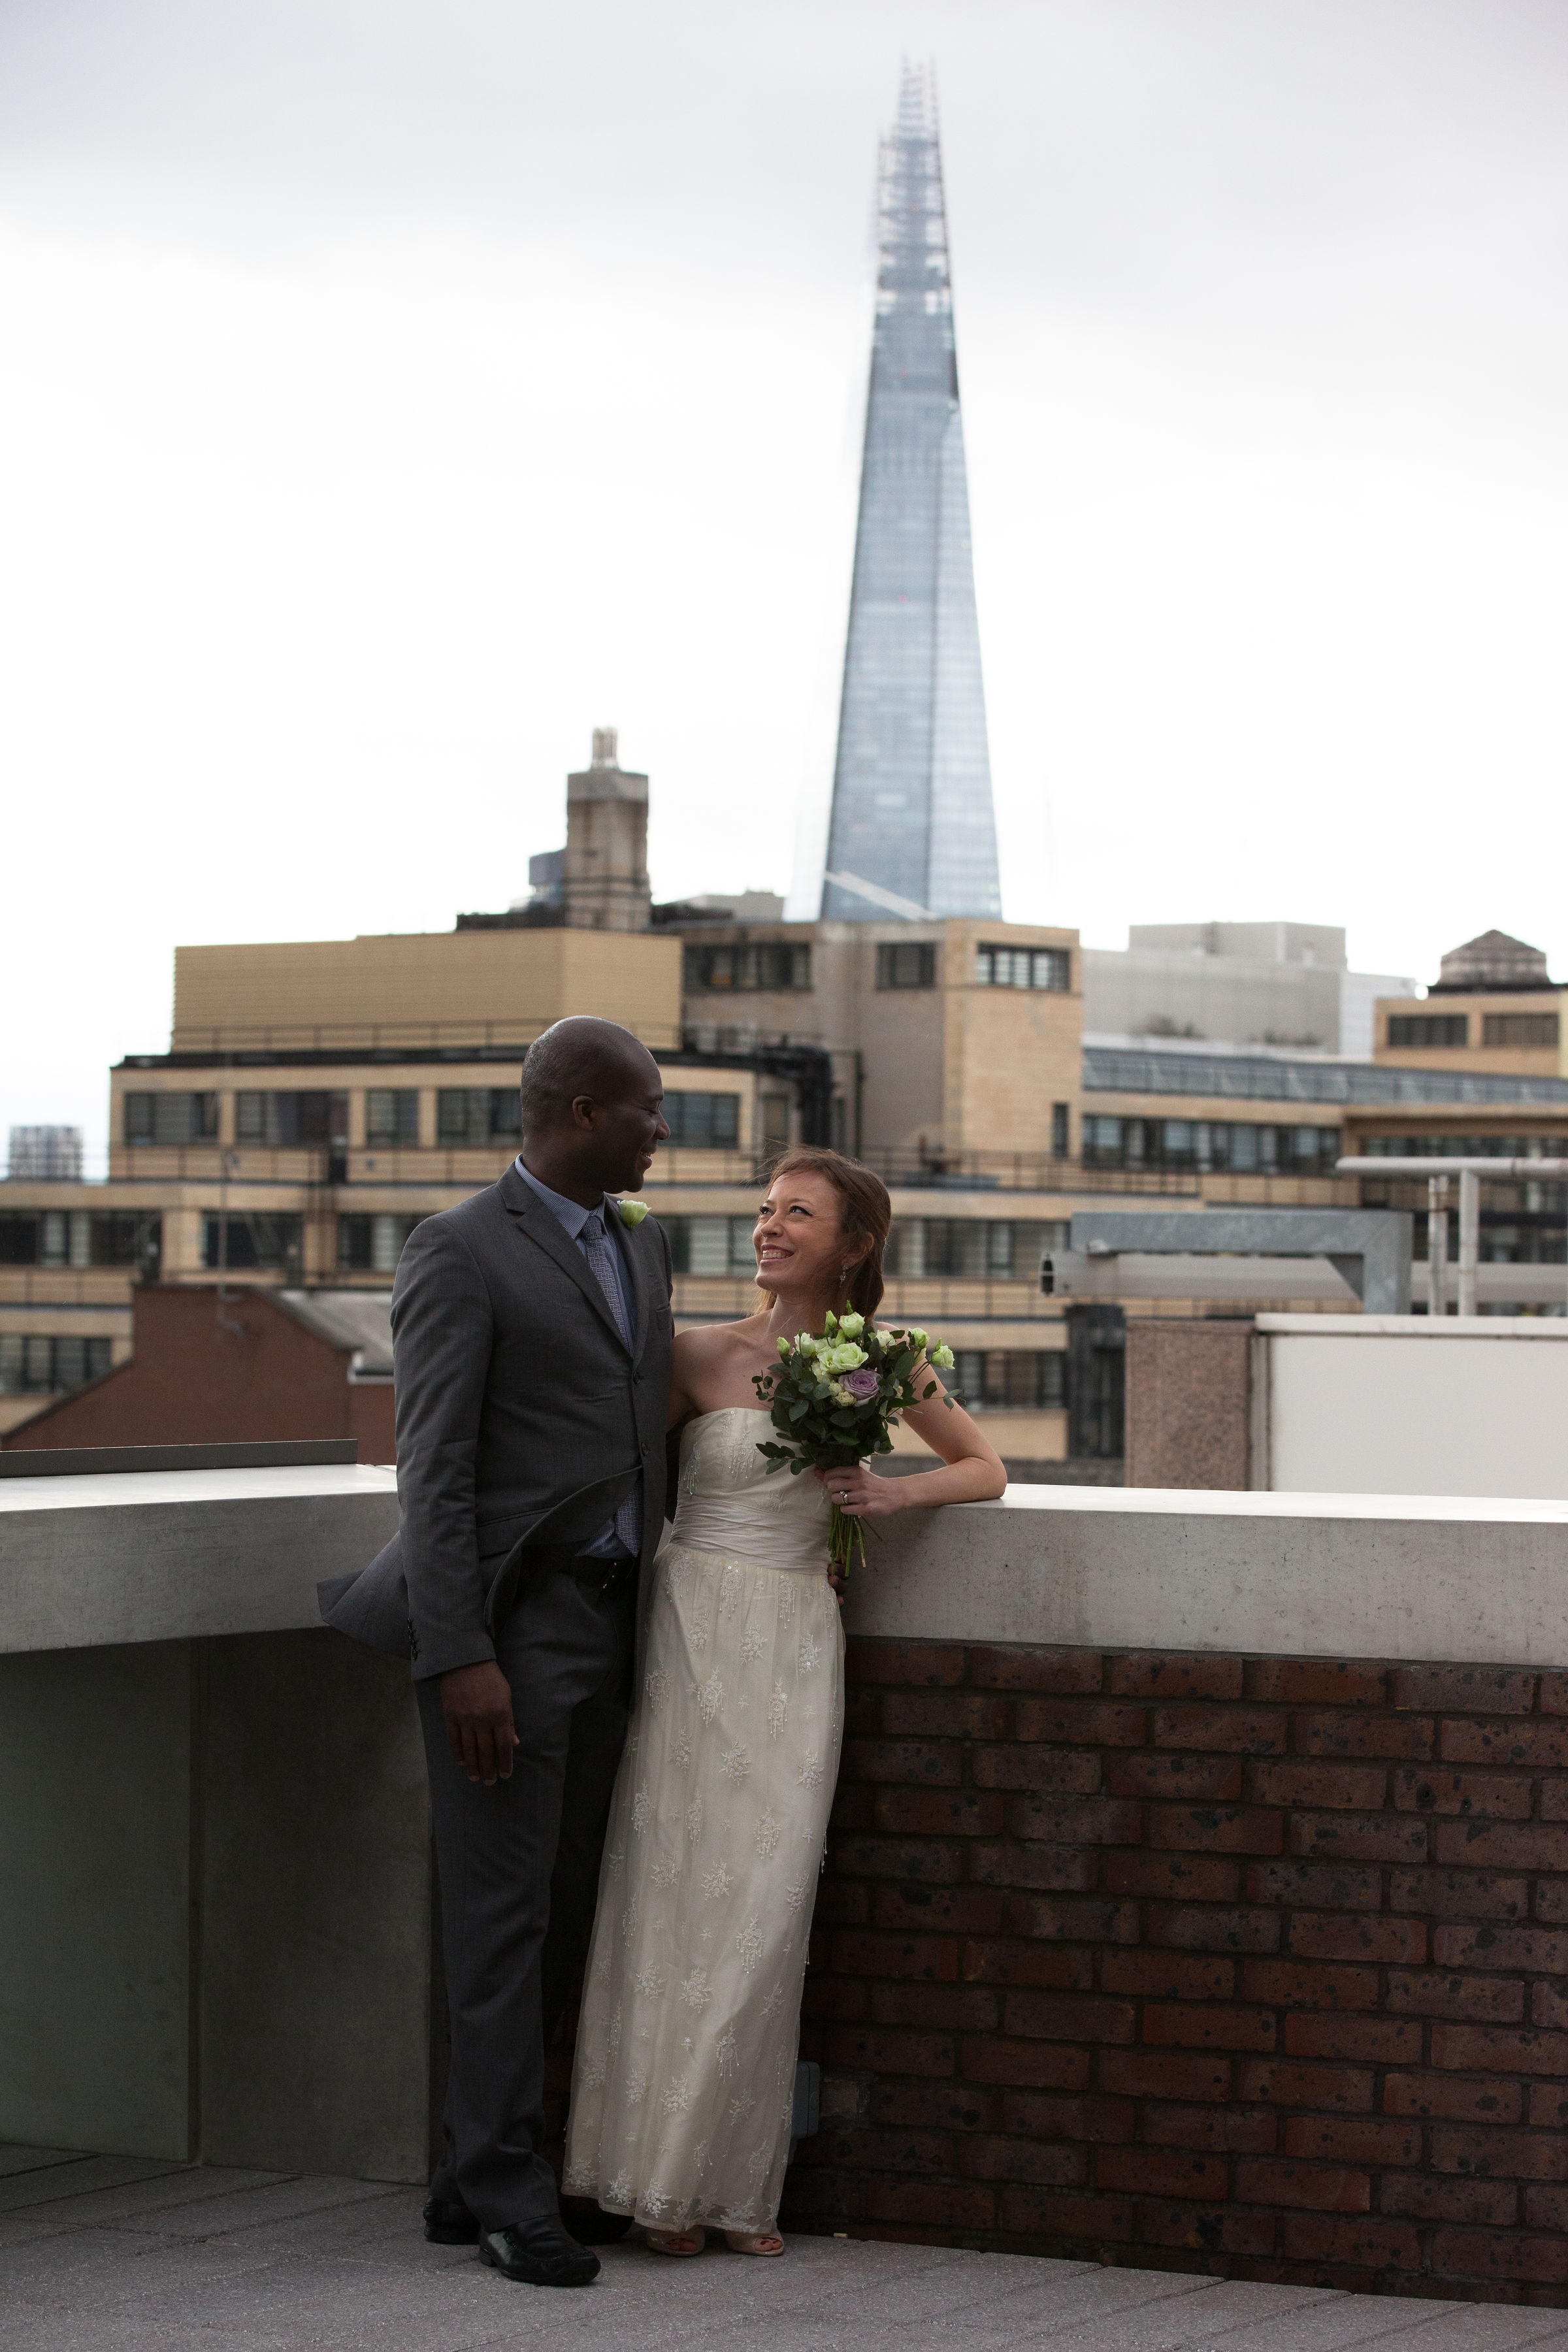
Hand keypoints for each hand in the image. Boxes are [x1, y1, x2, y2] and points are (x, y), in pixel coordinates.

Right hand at [440, 1660, 518, 1785]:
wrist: (465, 1661)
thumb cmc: (490, 1678)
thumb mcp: (506, 1697)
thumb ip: (510, 1721)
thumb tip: (515, 1743)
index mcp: (500, 1714)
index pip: (503, 1746)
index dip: (505, 1762)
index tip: (505, 1775)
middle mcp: (482, 1720)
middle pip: (486, 1751)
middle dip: (489, 1769)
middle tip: (489, 1783)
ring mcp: (464, 1719)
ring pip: (469, 1749)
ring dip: (473, 1766)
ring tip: (475, 1778)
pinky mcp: (450, 1716)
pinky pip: (454, 1740)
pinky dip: (457, 1753)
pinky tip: (461, 1762)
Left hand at [814, 1462, 905, 1521]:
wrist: (895, 1494)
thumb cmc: (874, 1484)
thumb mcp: (860, 1475)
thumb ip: (841, 1474)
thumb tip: (817, 1473)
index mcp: (856, 1471)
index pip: (831, 1473)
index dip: (826, 1479)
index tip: (831, 1482)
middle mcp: (858, 1482)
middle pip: (831, 1485)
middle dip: (831, 1490)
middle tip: (839, 1492)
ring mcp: (862, 1496)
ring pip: (836, 1499)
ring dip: (839, 1501)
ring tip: (847, 1500)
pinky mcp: (865, 1509)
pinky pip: (845, 1510)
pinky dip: (846, 1510)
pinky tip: (853, 1507)